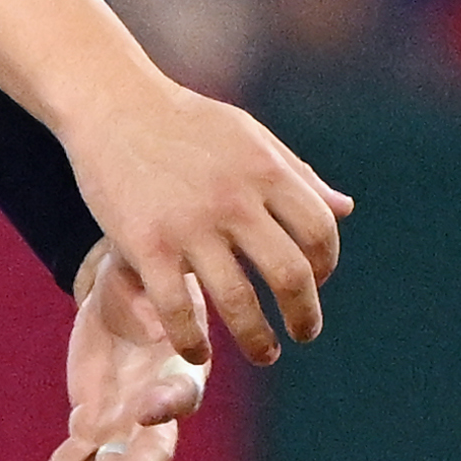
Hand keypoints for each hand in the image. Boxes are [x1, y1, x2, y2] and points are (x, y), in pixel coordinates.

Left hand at [7, 241, 209, 460]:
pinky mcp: (90, 426)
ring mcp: (123, 423)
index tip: (150, 407)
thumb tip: (154, 319)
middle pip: (151, 451)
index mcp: (180, 365)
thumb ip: (147, 294)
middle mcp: (156, 406)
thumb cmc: (146, 275)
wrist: (125, 290)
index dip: (169, 402)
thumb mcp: (144, 272)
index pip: (182, 392)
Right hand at [59, 72, 352, 367]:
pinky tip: (201, 352)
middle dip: (304, 314)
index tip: (317, 280)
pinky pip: (178, 309)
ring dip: (259, 341)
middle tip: (305, 333)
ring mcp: (189, 226)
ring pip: (239, 303)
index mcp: (265, 170)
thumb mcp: (250, 137)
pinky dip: (194, 341)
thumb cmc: (187, 123)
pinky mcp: (146, 246)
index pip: (319, 230)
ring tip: (266, 353)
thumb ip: (298, 176)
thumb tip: (345, 210)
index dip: (326, 263)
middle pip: (291, 274)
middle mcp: (234, 200)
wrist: (114, 106)